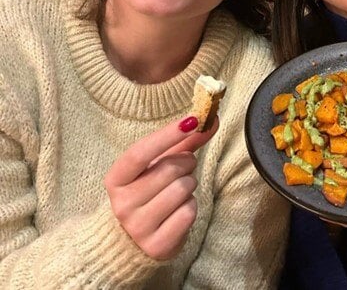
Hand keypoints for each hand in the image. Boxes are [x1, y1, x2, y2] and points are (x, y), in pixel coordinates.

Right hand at [104, 116, 217, 259]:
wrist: (133, 241)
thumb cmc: (149, 192)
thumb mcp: (158, 165)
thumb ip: (183, 142)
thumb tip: (212, 119)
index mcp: (116, 179)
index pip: (139, 153)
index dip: (167, 135)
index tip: (192, 120)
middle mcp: (122, 204)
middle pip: (170, 169)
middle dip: (186, 164)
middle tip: (183, 169)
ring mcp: (137, 227)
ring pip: (182, 189)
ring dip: (189, 185)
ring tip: (178, 191)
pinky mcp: (156, 245)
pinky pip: (189, 212)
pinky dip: (191, 206)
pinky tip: (178, 211)